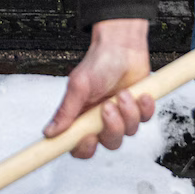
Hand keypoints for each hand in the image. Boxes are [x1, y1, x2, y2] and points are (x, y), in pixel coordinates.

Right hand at [45, 19, 154, 159]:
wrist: (123, 46)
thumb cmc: (98, 62)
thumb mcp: (79, 85)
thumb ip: (66, 111)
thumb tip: (50, 131)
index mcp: (81, 117)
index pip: (79, 147)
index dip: (85, 147)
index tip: (89, 137)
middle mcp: (100, 120)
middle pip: (108, 144)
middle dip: (112, 128)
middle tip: (108, 107)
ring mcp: (120, 116)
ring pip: (128, 133)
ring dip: (128, 113)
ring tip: (123, 93)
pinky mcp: (138, 110)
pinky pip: (145, 121)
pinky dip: (143, 109)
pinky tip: (140, 94)